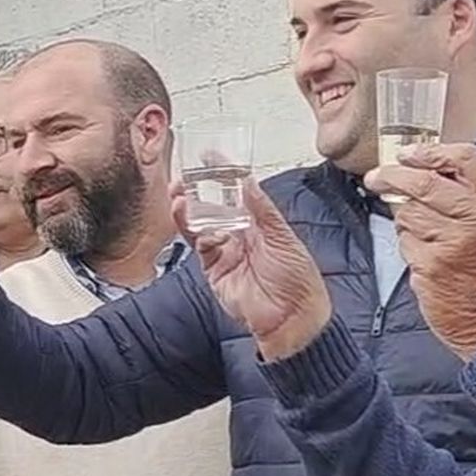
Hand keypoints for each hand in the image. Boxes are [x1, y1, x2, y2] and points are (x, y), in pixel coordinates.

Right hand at [173, 177, 330, 360]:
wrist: (291, 317)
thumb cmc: (297, 279)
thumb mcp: (283, 236)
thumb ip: (262, 209)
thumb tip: (247, 181)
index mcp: (259, 223)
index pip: (235, 192)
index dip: (222, 175)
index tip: (209, 158)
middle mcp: (239, 235)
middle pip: (211, 207)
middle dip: (195, 192)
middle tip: (183, 178)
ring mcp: (225, 252)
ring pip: (199, 225)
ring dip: (187, 210)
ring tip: (178, 196)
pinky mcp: (214, 270)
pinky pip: (199, 247)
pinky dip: (195, 234)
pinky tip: (196, 224)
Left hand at [366, 144, 475, 358]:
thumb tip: (427, 167)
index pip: (466, 157)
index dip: (430, 152)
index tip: (408, 154)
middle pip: (424, 181)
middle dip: (392, 175)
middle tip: (377, 176)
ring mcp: (453, 243)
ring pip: (408, 212)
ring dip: (405, 218)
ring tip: (425, 233)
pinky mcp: (431, 267)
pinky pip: (405, 243)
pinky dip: (409, 245)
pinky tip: (427, 257)